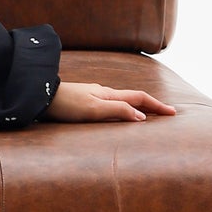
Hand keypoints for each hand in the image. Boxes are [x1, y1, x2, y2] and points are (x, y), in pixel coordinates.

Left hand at [44, 81, 176, 123]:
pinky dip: (121, 111)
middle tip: (165, 114)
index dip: (156, 106)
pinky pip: (109, 106)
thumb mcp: (93, 110)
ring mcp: (92, 97)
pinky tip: (117, 117)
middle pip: (132, 98)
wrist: (38, 97)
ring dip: (136, 108)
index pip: (139, 98)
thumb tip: (141, 117)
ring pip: (120, 102)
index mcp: (108, 95)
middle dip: (150, 106)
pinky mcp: (83, 103)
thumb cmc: (64, 105)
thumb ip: (117, 112)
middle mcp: (102, 93)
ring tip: (147, 117)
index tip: (173, 113)